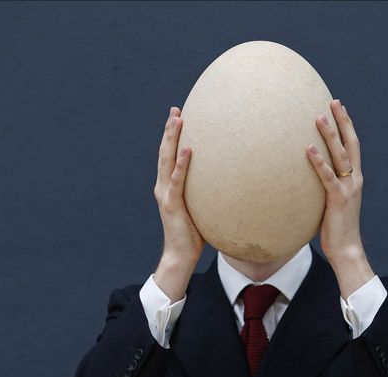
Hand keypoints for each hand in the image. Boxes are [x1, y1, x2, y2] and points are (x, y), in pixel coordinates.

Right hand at [154, 106, 203, 265]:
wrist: (180, 255)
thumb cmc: (193, 234)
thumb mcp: (199, 207)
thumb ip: (205, 193)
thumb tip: (225, 182)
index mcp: (167, 187)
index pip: (168, 156)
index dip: (171, 136)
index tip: (177, 116)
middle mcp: (162, 187)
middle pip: (164, 152)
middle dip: (169, 130)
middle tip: (175, 110)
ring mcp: (165, 195)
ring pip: (167, 161)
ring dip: (172, 139)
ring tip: (177, 120)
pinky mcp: (172, 205)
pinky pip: (177, 181)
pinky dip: (182, 164)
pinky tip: (188, 149)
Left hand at [306, 99, 364, 264]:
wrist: (347, 249)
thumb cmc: (337, 229)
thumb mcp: (333, 203)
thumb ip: (327, 188)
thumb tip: (311, 180)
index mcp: (355, 179)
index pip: (352, 147)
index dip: (347, 126)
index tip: (339, 108)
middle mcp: (355, 180)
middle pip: (350, 144)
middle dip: (342, 121)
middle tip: (333, 101)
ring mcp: (348, 188)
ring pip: (339, 155)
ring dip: (329, 135)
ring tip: (318, 117)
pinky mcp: (337, 199)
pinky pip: (327, 176)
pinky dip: (318, 161)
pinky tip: (308, 148)